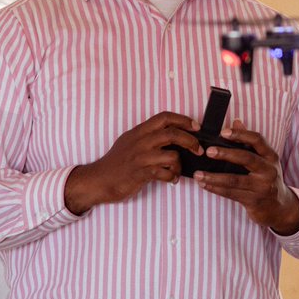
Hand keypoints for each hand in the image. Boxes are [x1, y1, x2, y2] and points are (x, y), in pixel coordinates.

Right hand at [64, 112, 200, 213]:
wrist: (99, 180)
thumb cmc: (116, 162)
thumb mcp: (130, 142)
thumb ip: (147, 136)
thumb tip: (171, 135)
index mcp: (139, 131)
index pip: (164, 117)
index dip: (183, 120)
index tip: (196, 127)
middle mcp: (141, 141)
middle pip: (172, 134)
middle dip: (190, 141)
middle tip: (198, 149)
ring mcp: (141, 157)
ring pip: (172, 156)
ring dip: (179, 165)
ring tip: (176, 171)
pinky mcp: (141, 173)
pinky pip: (165, 173)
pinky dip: (172, 177)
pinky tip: (170, 179)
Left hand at [193, 119, 298, 235]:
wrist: (279, 207)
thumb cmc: (267, 179)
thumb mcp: (264, 160)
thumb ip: (250, 142)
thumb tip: (236, 122)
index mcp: (271, 156)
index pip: (257, 140)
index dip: (240, 134)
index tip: (223, 132)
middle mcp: (268, 170)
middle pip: (246, 158)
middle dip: (225, 154)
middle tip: (208, 151)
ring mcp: (262, 187)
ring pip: (234, 180)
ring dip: (214, 177)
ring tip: (198, 174)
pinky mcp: (254, 201)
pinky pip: (231, 193)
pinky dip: (216, 189)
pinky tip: (204, 184)